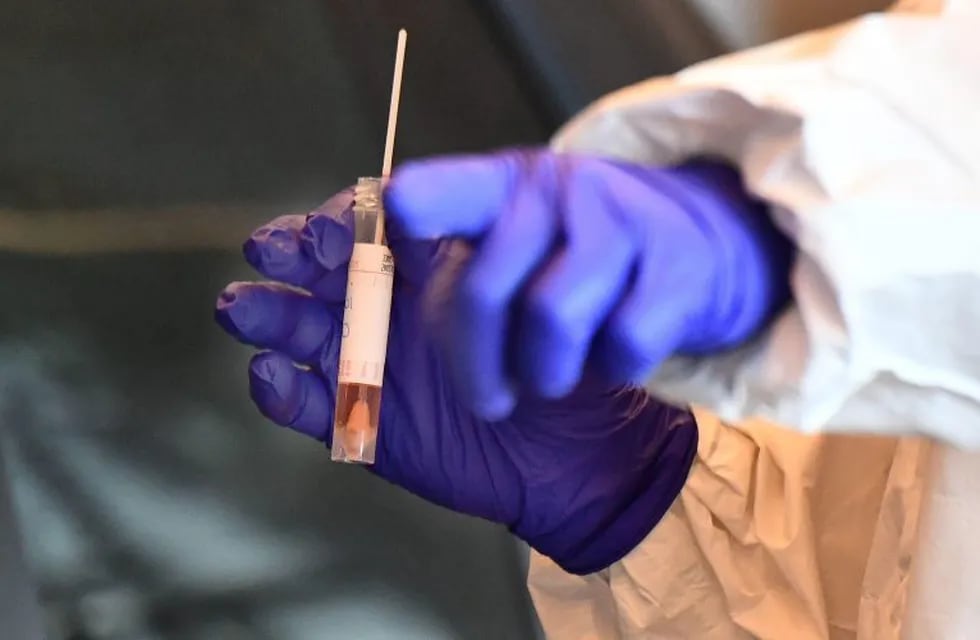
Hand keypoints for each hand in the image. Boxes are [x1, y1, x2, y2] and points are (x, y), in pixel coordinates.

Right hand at [215, 188, 697, 574]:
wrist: (579, 446)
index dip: (344, 218)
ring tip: (244, 309)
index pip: (368, 220)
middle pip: (316, 268)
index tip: (340, 229)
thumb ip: (478, 255)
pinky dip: (278, 390)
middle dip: (288, 253)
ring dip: (265, 316)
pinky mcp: (359, 419)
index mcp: (424, 261)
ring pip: (295, 328)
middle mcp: (386, 303)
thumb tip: (418, 211)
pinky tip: (270, 375)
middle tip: (272, 251)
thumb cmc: (561, 357)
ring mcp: (367, 360)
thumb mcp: (530, 291)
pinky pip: (304, 403)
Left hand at [385, 148, 792, 418]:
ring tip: (553, 376)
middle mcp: (557, 192)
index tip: (386, 235)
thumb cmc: (576, 272)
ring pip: (553, 319)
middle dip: (475, 366)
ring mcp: (621, 223)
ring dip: (545, 373)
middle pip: (485, 287)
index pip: (436, 191)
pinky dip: (615, 368)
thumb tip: (317, 333)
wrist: (703, 259)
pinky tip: (615, 355)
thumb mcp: (507, 254)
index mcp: (501, 187)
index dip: (409, 217)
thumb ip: (430, 282)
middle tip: (488, 400)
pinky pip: (624, 343)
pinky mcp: (678, 268)